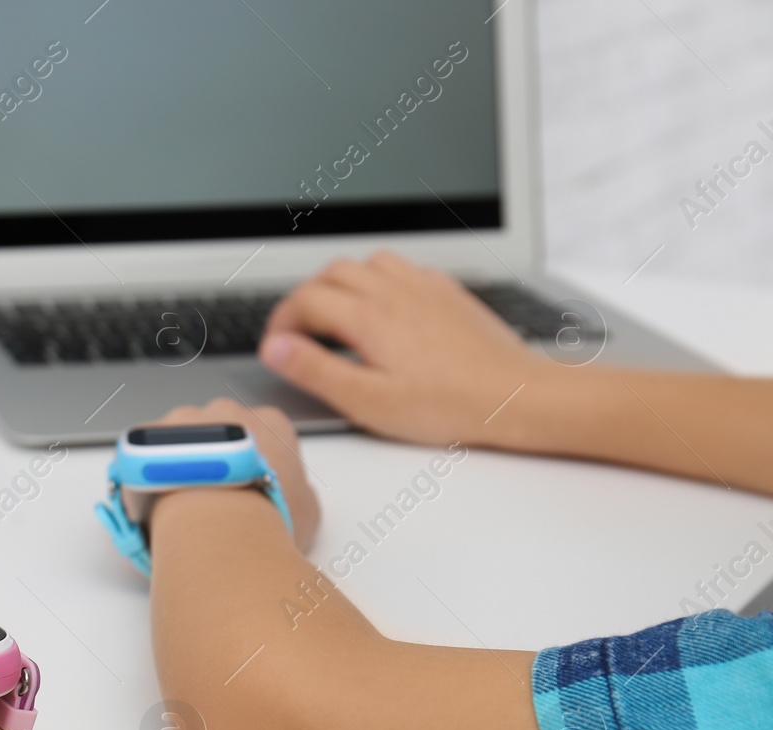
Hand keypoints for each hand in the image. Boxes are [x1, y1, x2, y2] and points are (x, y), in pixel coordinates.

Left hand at [132, 398, 319, 551]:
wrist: (217, 526)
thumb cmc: (267, 519)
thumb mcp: (309, 512)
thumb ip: (300, 493)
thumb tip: (294, 495)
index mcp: (271, 422)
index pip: (265, 437)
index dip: (254, 468)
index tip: (247, 492)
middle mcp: (226, 409)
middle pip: (219, 434)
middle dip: (214, 462)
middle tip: (211, 500)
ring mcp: (183, 418)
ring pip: (178, 440)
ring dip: (178, 464)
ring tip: (179, 505)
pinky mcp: (145, 433)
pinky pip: (142, 452)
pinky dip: (144, 472)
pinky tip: (151, 500)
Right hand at [259, 251, 545, 445]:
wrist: (514, 395)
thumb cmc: (446, 406)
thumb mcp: (368, 401)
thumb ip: (316, 370)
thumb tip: (275, 347)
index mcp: (369, 317)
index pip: (305, 300)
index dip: (280, 322)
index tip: (276, 348)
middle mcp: (394, 291)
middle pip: (330, 273)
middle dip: (305, 299)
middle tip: (298, 333)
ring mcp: (423, 286)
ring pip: (366, 263)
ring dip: (340, 283)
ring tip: (336, 317)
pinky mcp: (447, 291)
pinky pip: (401, 267)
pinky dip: (377, 280)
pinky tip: (383, 309)